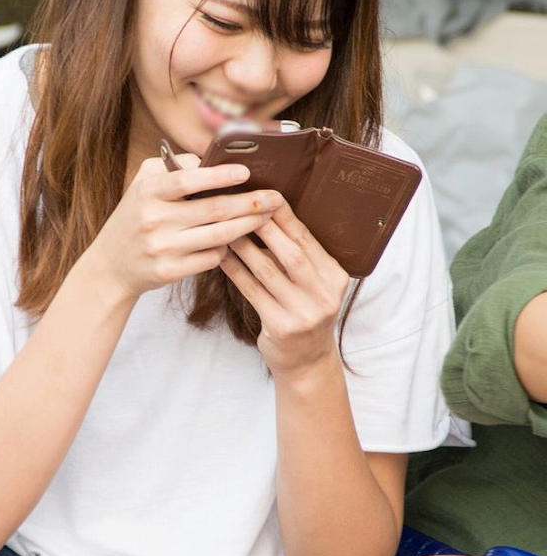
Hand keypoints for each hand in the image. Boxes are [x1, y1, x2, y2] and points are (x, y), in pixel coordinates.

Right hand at [87, 155, 284, 299]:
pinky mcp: (171, 271)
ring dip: (247, 226)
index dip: (219, 176)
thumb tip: (209, 159)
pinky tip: (236, 241)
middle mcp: (154, 220)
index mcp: (148, 192)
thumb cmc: (134, 218)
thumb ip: (172, 168)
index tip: (245, 172)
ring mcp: (163, 248)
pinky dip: (226, 249)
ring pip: (218, 236)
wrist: (110, 266)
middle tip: (275, 198)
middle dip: (249, 203)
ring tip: (266, 217)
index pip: (188, 180)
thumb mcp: (142, 185)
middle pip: (213, 210)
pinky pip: (211, 258)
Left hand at [219, 196, 350, 376]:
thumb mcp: (311, 284)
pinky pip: (253, 292)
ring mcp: (304, 313)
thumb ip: (296, 256)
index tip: (266, 194)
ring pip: (268, 271)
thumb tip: (265, 214)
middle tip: (241, 204)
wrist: (306, 361)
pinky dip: (236, 272)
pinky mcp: (282, 327)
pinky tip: (221, 257)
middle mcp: (324, 294)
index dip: (285, 216)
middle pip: (292, 253)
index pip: (307, 240)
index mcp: (334, 276)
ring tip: (225, 228)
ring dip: (244, 247)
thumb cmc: (303, 312)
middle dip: (265, 227)